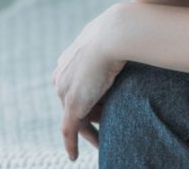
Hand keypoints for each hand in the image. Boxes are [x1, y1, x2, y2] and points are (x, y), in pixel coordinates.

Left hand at [52, 3, 127, 161]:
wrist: (116, 34)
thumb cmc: (121, 32)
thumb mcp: (112, 37)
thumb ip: (111, 44)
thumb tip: (126, 43)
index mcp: (67, 60)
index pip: (74, 87)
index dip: (87, 100)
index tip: (98, 110)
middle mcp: (61, 77)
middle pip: (73, 104)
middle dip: (89, 117)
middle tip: (102, 131)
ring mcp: (65, 92)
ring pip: (74, 119)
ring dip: (88, 131)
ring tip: (103, 141)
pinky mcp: (73, 105)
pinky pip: (69, 130)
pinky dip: (71, 144)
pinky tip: (73, 156)